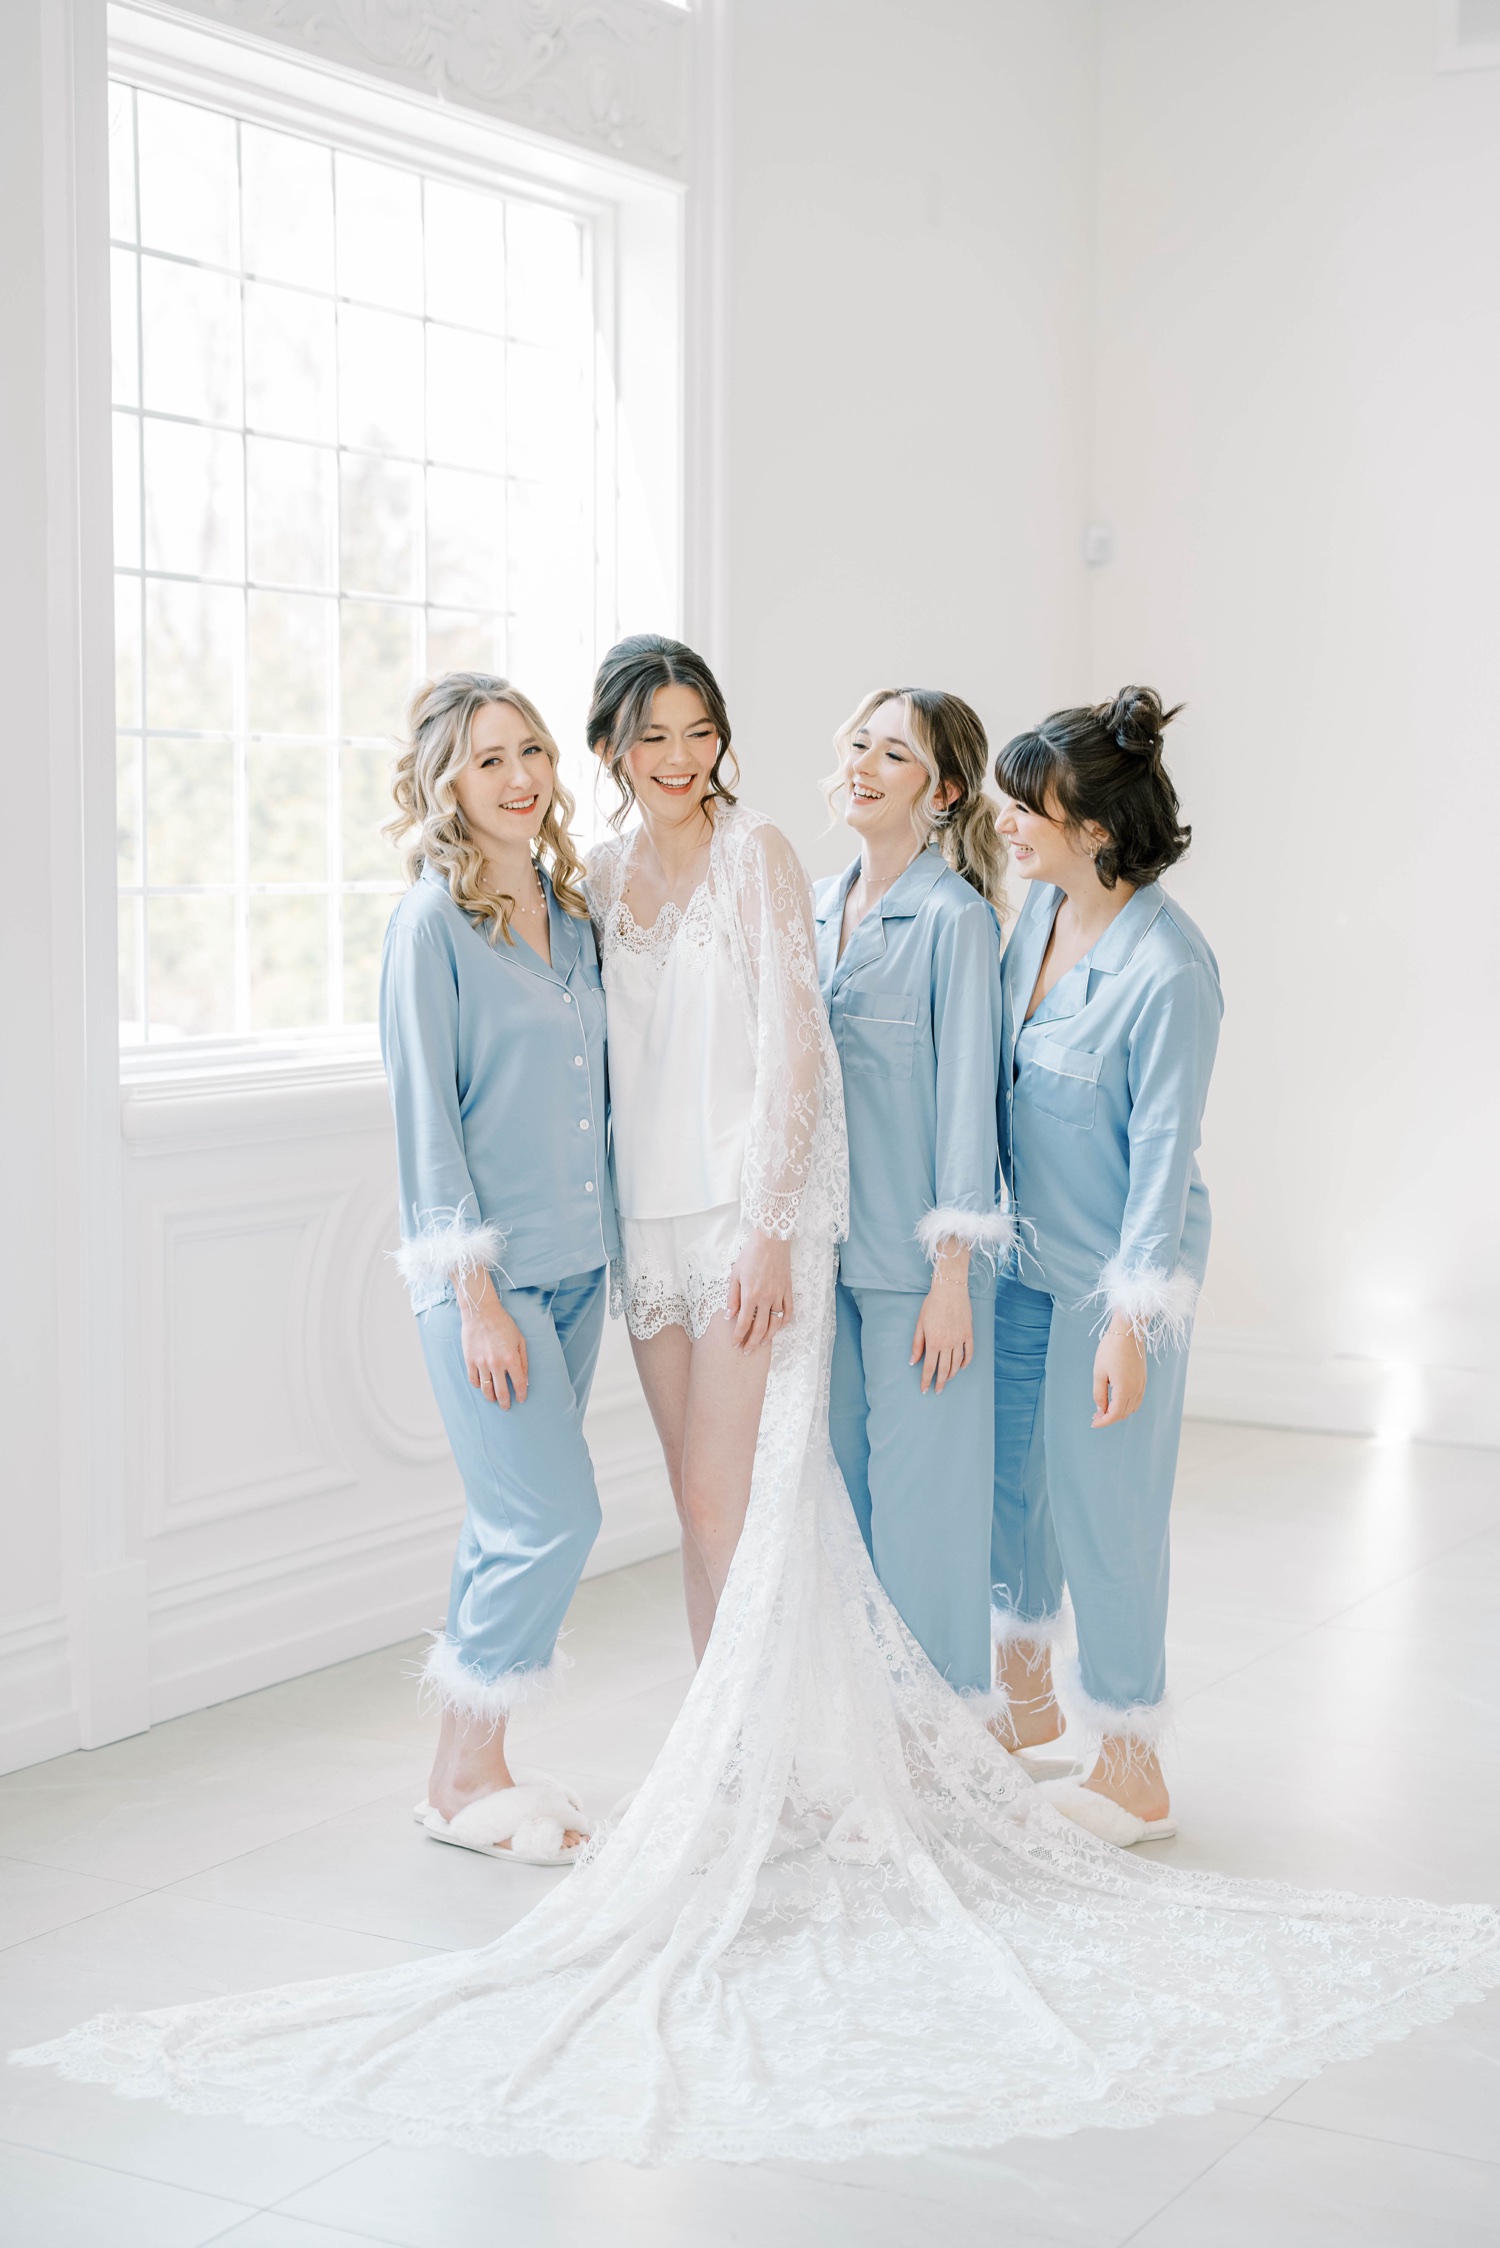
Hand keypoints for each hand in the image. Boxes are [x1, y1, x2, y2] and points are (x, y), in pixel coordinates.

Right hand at [458, 1271, 527, 1407]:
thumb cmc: (503, 1324)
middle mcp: (496, 1364)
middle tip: (506, 1407)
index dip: (521, 1394)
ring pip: (486, 1389)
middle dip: (505, 1402)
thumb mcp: (520, 1340)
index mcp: (511, 1358)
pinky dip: (478, 1385)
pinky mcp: (470, 1360)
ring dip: (491, 1397)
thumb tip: (525, 1379)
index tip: (521, 1399)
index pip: (519, 1384)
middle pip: (501, 1392)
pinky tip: (482, 1386)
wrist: (481, 1312)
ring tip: (494, 1400)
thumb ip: (523, 1361)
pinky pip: (474, 1379)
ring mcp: (481, 1363)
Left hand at [728, 1231, 792, 1350]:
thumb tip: (729, 1316)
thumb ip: (732, 1297)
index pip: (744, 1323)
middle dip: (752, 1342)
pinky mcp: (788, 1290)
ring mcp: (779, 1295)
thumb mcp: (735, 1275)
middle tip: (747, 1351)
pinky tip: (778, 1327)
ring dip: (769, 1336)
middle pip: (760, 1328)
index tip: (735, 1345)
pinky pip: (788, 1311)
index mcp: (750, 1295)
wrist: (771, 1240)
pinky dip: (784, 1322)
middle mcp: (766, 1299)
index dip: (739, 1337)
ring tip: (762, 1343)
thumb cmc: (750, 1255)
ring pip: (776, 1323)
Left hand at [910, 1259, 973, 1393]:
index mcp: (933, 1342)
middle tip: (937, 1390)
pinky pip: (969, 1353)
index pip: (929, 1367)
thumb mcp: (920, 1324)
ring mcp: (960, 1339)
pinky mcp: (969, 1334)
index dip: (926, 1380)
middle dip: (940, 1382)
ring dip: (952, 1375)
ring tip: (948, 1380)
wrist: (950, 1290)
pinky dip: (966, 1362)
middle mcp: (948, 1344)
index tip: (924, 1389)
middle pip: (944, 1369)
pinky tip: (962, 1367)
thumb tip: (913, 1361)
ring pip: (957, 1364)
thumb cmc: (932, 1305)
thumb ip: (917, 1344)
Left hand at [1092, 1317, 1146, 1426]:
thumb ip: (1099, 1394)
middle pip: (1123, 1413)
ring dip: (1119, 1412)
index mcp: (1124, 1390)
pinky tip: (1116, 1400)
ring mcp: (1142, 1385)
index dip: (1103, 1422)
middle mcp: (1136, 1390)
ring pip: (1131, 1408)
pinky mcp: (1143, 1379)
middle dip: (1109, 1417)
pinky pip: (1137, 1400)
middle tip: (1095, 1415)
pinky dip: (1127, 1405)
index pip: (1114, 1414)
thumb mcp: (1099, 1372)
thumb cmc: (1110, 1349)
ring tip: (1104, 1409)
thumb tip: (1100, 1410)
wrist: (1128, 1332)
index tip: (1093, 1423)